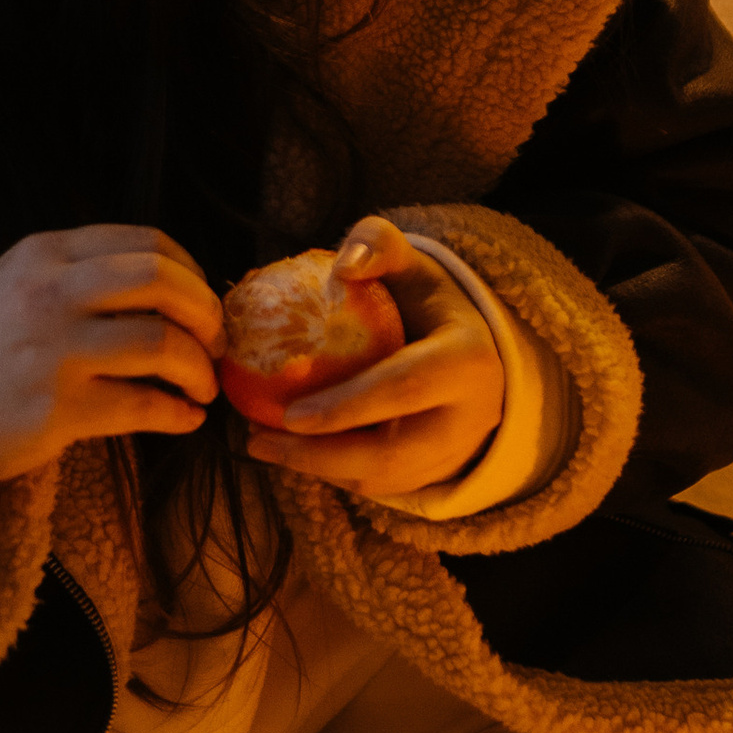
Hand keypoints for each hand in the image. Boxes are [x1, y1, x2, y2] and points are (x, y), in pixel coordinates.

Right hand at [0, 225, 222, 505]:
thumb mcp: (21, 284)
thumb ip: (83, 272)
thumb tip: (180, 282)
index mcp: (45, 254)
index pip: (146, 243)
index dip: (192, 272)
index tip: (202, 301)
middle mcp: (48, 294)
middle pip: (161, 281)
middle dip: (205, 313)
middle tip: (216, 341)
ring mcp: (52, 351)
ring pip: (161, 344)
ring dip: (199, 369)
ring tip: (202, 386)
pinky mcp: (58, 409)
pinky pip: (145, 405)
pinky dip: (178, 413)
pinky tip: (184, 417)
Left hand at [240, 214, 505, 502]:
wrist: (473, 349)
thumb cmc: (424, 302)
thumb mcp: (411, 264)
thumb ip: (378, 245)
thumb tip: (345, 265)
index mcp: (468, 360)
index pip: (404, 387)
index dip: (347, 406)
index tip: (289, 413)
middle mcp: (471, 417)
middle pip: (392, 453)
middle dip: (321, 455)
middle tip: (260, 440)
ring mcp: (457, 453)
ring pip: (384, 479)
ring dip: (318, 471)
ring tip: (260, 444)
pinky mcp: (438, 474)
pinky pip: (381, 486)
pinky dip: (332, 474)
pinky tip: (289, 452)